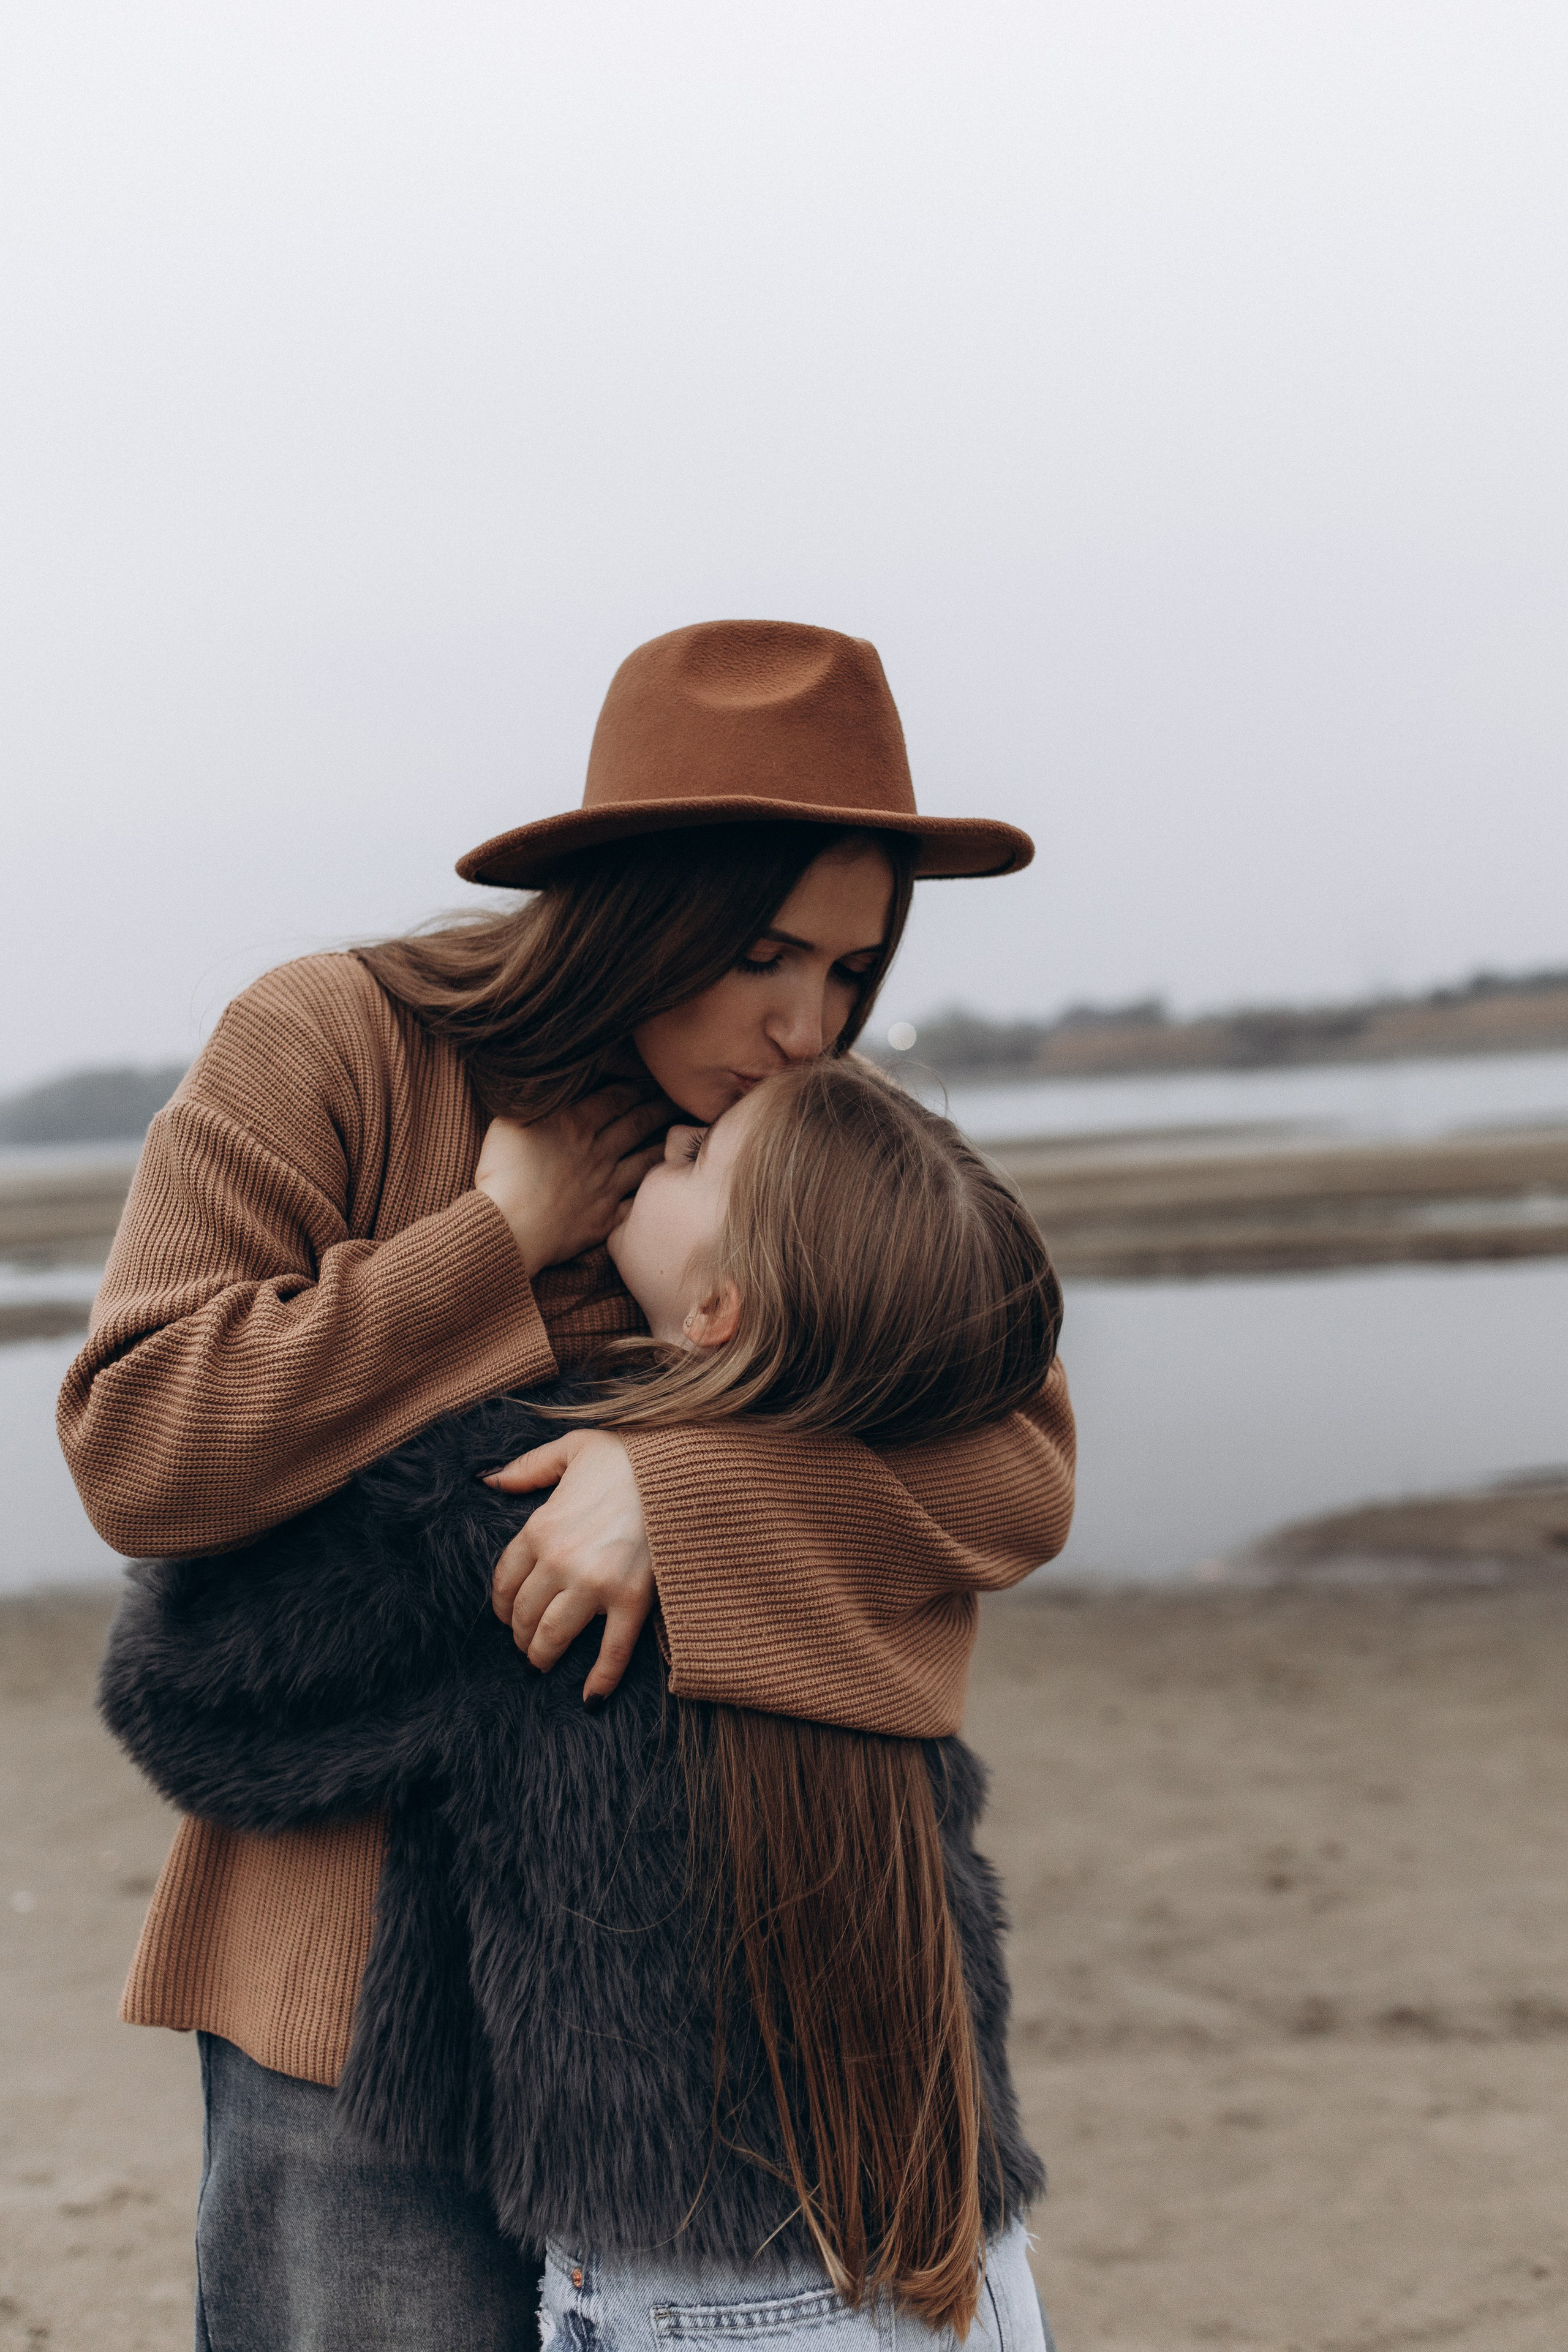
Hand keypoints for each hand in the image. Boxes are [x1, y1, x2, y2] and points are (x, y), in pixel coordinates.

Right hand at [476, 1083, 672, 1276]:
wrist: (506, 1230)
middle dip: (659, 1107)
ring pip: (644, 1159)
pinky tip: (665, 1186)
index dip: (637, 1085)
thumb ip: (536, 1099)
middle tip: (679, 1097)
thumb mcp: (509, 1121)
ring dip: (663, 1144)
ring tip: (679, 1133)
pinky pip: (636, 1202)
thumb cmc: (500, 1174)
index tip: (652, 1078)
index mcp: (575, 1125)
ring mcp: (605, 1187)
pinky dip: (652, 1192)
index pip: (616, 1098)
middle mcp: (598, 1153)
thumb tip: (551, 1081)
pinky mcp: (604, 1218)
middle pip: (638, 1123)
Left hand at [487, 1430, 653, 1699]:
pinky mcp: (631, 1599)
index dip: (503, 1603)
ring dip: (541, 1655)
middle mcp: (560, 1560)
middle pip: (525, 1612)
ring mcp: (595, 1584)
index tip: (508, 1614)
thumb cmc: (628, 1455)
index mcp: (541, 1526)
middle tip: (524, 1643)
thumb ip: (528, 1467)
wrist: (681, 1467)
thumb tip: (490, 1480)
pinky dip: (599, 1680)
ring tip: (541, 1663)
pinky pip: (611, 1650)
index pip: (506, 1579)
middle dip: (520, 1633)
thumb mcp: (571, 1448)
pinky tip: (589, 1699)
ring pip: (554, 1635)